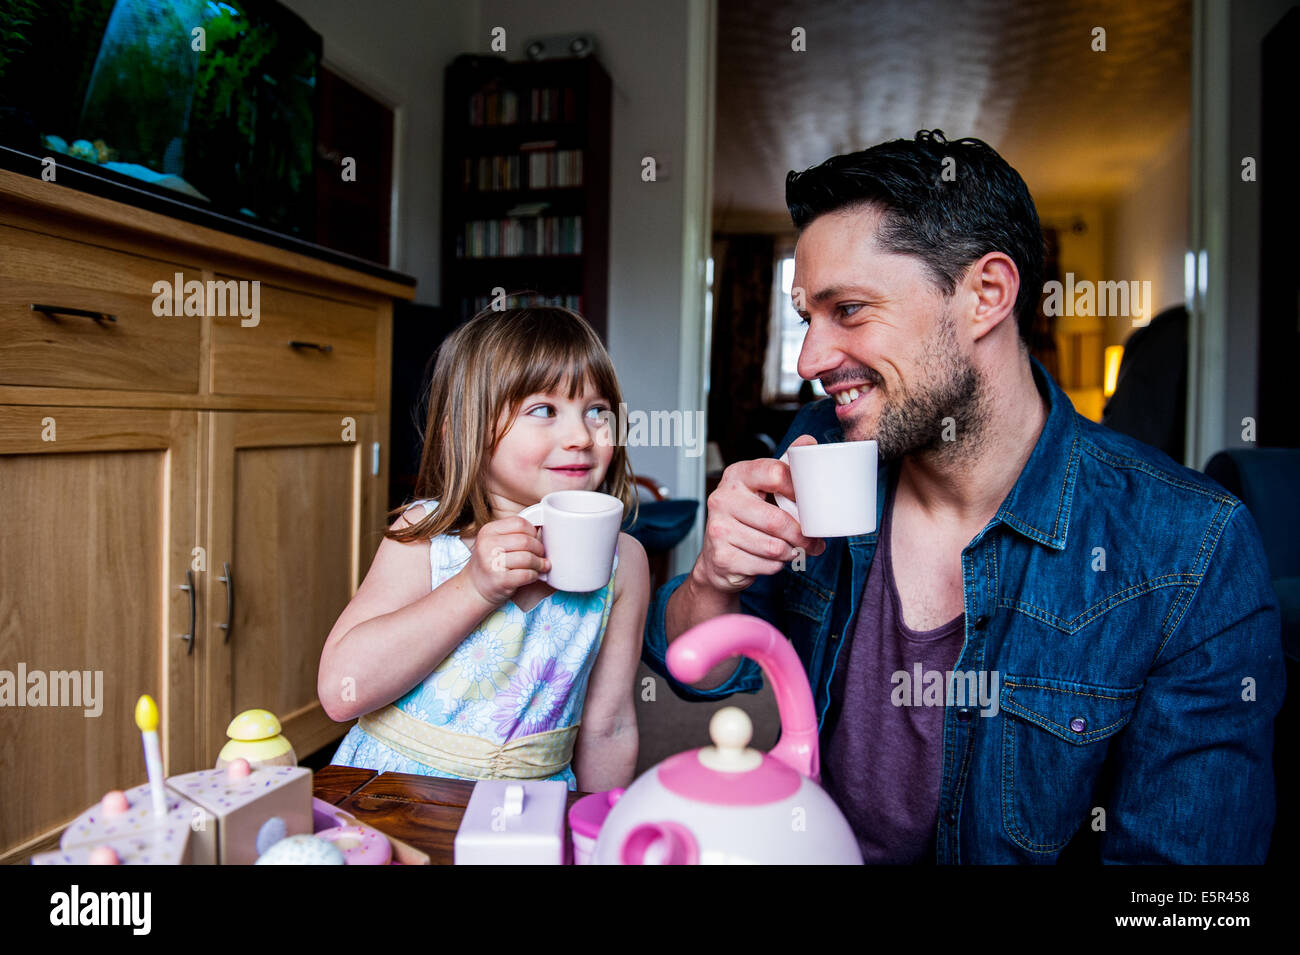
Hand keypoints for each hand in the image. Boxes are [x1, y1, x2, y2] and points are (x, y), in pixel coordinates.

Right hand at [461, 516, 549, 606]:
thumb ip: (513, 534)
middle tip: (541, 555)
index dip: (532, 531)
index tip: (536, 539)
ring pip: (527, 558)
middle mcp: (487, 545)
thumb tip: (541, 529)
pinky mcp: (499, 580)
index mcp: (488, 531)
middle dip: (539, 549)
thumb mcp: (495, 542)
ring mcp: (491, 563)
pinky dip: (534, 575)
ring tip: (541, 566)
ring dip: (539, 563)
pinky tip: (533, 575)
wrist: (474, 588)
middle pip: (525, 541)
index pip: (519, 523)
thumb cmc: (490, 563)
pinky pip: (526, 574)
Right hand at [691, 435, 825, 593]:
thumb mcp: (763, 487)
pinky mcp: (722, 557)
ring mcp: (719, 529)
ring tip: (791, 549)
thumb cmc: (746, 518)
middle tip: (812, 541)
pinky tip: (771, 559)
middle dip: (801, 535)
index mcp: (737, 475)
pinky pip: (766, 565)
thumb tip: (808, 441)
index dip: (799, 491)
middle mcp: (722, 498)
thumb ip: (784, 466)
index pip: (776, 474)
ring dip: (790, 552)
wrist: (718, 557)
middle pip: (777, 519)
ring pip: (773, 546)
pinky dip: (776, 566)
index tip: (809, 504)